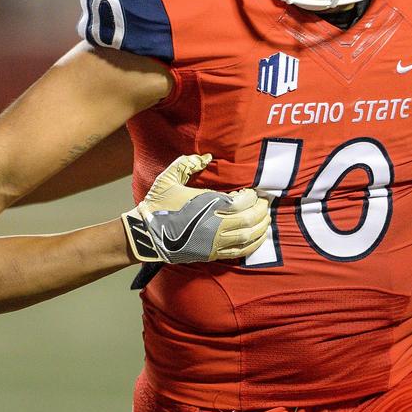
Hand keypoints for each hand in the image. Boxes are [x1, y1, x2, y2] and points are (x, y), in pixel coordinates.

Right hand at [121, 153, 271, 262]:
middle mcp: (216, 224)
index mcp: (208, 204)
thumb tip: (207, 157)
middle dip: (261, 210)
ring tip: (265, 219)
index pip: (242, 200)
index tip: (252, 191)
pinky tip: (258, 238)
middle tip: (264, 203)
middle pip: (249, 218)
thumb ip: (188, 163)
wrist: (146, 233)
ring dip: (261, 227)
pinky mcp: (212, 254)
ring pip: (248, 235)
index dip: (251, 195)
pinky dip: (253, 244)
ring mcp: (215, 241)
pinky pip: (240, 251)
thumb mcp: (169, 178)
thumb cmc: (158, 205)